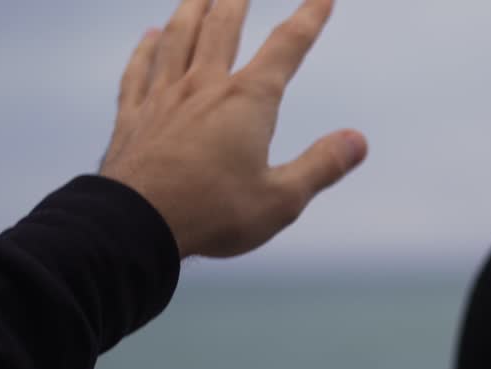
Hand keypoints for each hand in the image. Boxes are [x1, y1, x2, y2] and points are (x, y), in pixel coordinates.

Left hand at [100, 0, 367, 259]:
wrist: (137, 224)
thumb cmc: (212, 214)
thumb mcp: (281, 199)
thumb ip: (321, 165)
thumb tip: (358, 140)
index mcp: (247, 101)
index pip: (286, 47)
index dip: (308, 17)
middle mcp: (204, 87)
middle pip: (222, 28)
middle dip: (237, 0)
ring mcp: (164, 99)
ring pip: (177, 38)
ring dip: (191, 9)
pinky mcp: (133, 118)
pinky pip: (138, 71)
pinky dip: (145, 49)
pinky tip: (148, 37)